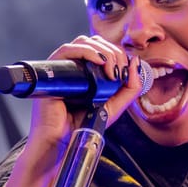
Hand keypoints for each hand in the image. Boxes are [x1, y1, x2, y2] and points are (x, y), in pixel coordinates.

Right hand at [0, 35, 146, 186]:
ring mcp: (61, 68)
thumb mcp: (114, 107)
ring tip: (111, 70)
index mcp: (85, 72)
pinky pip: (66, 50)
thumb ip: (129, 88)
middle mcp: (72, 67)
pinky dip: (86, 51)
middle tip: (120, 71)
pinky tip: (99, 62)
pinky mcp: (51, 72)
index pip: (103, 48)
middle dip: (114, 52)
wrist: (62, 144)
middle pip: (95, 42)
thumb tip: (136, 62)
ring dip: (103, 51)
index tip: (128, 69)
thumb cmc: (82, 128)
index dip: (118, 53)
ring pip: (83, 42)